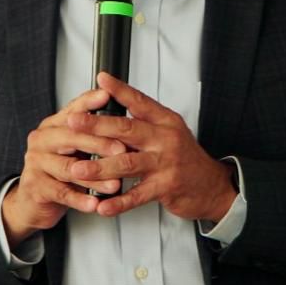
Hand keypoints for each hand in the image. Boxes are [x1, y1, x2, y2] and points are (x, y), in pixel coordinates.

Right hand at [2, 89, 127, 246]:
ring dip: (95, 178)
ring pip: (70, 168)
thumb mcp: (76, 149)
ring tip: (115, 184)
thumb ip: (92, 135)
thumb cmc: (60, 170)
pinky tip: (94, 204)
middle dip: (99, 143)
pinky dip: (80, 199)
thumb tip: (124, 124)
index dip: (90, 102)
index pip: (73, 109)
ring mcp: (35, 162)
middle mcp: (42, 139)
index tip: (107, 95)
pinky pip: (62, 193)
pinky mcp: (35, 186)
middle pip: (71, 137)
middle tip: (122, 150)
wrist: (34, 200)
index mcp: (53, 125)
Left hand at [67, 73, 236, 222]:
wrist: (212, 186)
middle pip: (127, 129)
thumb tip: (115, 103)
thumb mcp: (169, 131)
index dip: (119, 90)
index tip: (101, 79)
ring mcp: (165, 163)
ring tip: (78, 170)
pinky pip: (137, 195)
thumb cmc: (185, 157)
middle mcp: (165, 139)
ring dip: (100, 167)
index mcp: (165, 121)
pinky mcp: (166, 187)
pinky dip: (117, 202)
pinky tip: (102, 205)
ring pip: (127, 163)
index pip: (140, 101)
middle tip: (73, 122)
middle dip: (97, 125)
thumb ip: (145, 119)